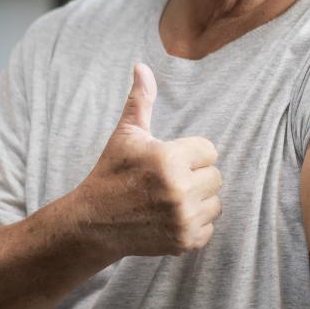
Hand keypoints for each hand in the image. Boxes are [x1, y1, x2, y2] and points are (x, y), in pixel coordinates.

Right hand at [67, 63, 223, 257]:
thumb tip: (142, 66)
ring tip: (169, 199)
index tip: (168, 161)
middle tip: (167, 181)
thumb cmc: (112, 173)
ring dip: (198, 201)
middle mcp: (179, 190)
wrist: (93, 223)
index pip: (209, 150)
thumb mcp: (126, 135)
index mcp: (169, 159)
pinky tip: (170, 218)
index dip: (190, 154)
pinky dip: (195, 224)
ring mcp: (182, 219)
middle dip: (195, 176)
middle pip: (216, 176)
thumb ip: (141, 101)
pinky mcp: (184, 242)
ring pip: (215, 202)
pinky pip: (210, 228)